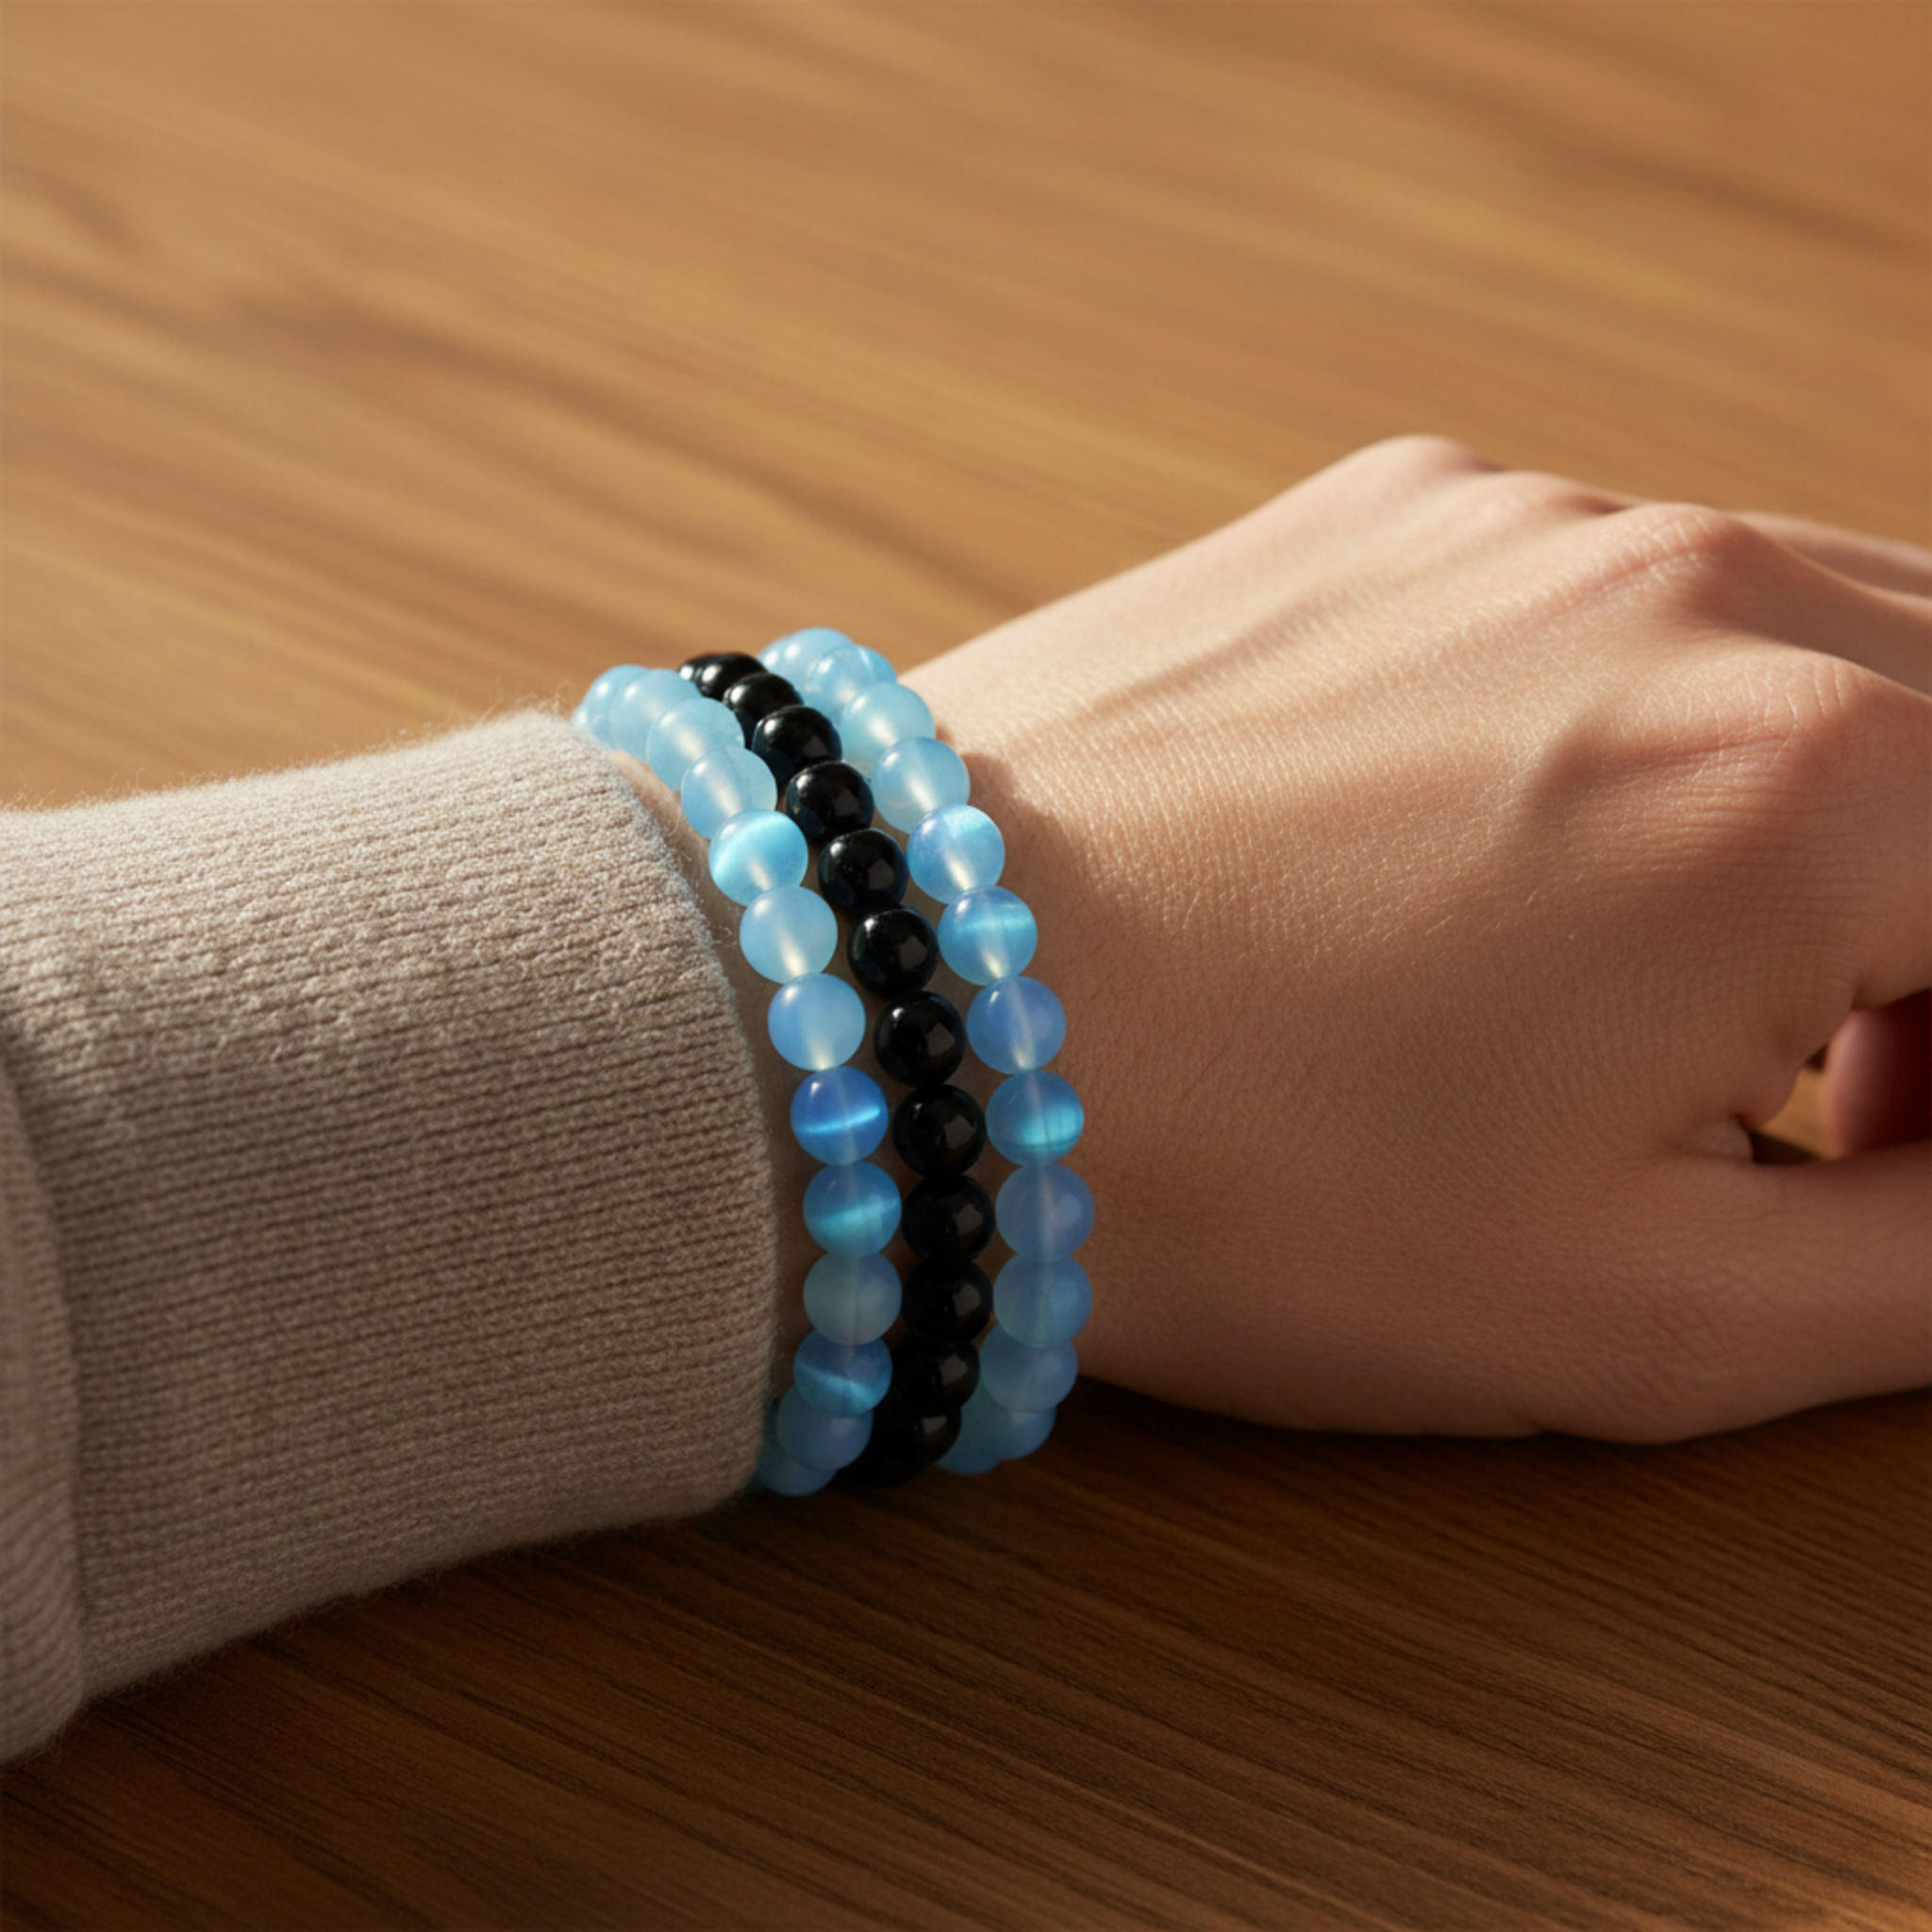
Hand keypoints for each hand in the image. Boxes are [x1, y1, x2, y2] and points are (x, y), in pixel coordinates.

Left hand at [911, 438, 1930, 1440]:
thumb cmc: (1227, 1180)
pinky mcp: (1388, 508)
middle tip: (1845, 1101)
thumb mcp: (1639, 1311)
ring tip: (1683, 990)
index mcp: (1815, 783)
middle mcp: (1698, 588)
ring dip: (1837, 816)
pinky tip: (1531, 856)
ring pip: (1829, 640)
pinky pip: (1632, 589)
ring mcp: (1528, 518)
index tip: (1902, 1161)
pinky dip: (1667, 719)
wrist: (895, 1015)